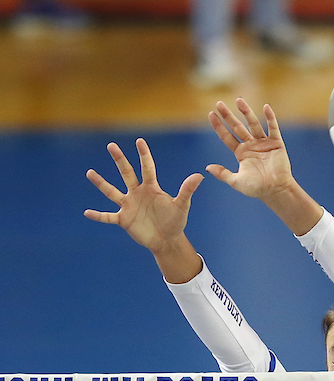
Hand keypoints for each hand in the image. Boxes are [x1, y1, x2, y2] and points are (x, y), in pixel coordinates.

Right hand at [84, 138, 202, 254]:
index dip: (144, 155)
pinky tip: (87, 212)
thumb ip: (187, 191)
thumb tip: (200, 175)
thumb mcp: (182, 206)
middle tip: (111, 145)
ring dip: (101, 183)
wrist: (167, 240)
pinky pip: (108, 216)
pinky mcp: (123, 219)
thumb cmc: (175, 221)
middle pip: (127, 174)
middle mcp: (137, 193)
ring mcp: (129, 205)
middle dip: (120, 160)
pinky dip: (98, 216)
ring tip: (90, 172)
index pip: (147, 168)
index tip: (139, 140)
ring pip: (112, 192)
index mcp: (151, 188)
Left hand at [206, 98, 294, 201]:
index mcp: (241, 153)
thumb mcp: (236, 182)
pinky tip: (266, 107)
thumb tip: (207, 167)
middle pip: (237, 127)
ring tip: (239, 100)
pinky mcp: (276, 143)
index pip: (227, 136)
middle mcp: (251, 145)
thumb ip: (223, 174)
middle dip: (228, 115)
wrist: (276, 190)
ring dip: (246, 112)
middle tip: (219, 103)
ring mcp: (263, 143)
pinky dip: (270, 117)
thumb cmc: (257, 188)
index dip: (218, 126)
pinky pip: (273, 128)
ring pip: (253, 124)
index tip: (210, 114)